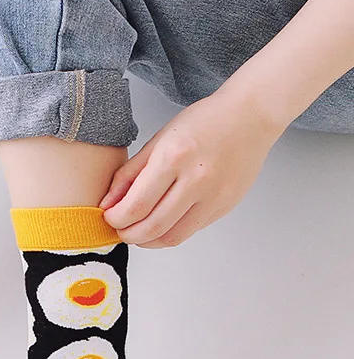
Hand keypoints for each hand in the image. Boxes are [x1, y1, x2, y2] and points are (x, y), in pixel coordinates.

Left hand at [99, 90, 284, 247]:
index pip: (136, 206)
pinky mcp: (225, 206)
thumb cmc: (203, 123)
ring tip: (138, 231)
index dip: (116, 219)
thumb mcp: (158, 141)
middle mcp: (196, 180)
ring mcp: (214, 196)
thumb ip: (129, 175)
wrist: (251, 116)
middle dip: (128, 235)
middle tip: (120, 230)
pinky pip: (191, 231)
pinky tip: (161, 223)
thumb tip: (107, 204)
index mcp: (174, 158)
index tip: (109, 217)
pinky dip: (170, 233)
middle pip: (152, 227)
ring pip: (172, 237)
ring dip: (148, 241)